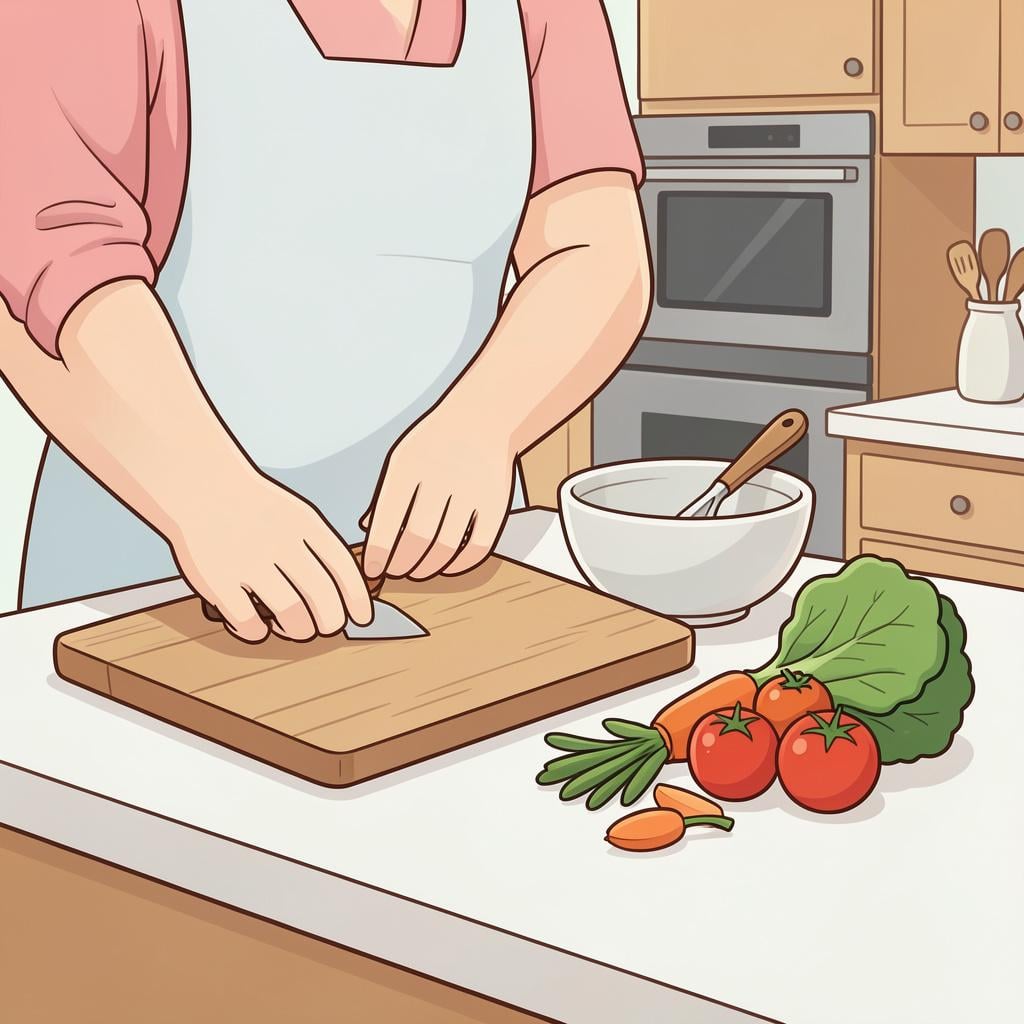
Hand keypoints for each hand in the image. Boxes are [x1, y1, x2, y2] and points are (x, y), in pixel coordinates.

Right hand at [168, 469, 372, 642]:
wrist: (199, 485)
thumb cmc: (256, 509)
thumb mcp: (298, 515)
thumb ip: (322, 551)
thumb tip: (350, 597)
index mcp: (305, 525)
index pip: (343, 569)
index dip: (358, 599)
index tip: (362, 618)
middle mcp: (280, 542)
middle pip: (323, 599)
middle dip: (331, 622)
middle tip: (325, 626)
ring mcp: (247, 561)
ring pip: (292, 615)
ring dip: (299, 630)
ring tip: (295, 628)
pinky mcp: (216, 580)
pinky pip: (249, 623)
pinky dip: (258, 632)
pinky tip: (258, 626)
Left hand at [362, 405, 515, 580]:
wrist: (485, 418)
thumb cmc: (435, 444)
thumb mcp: (402, 458)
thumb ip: (385, 495)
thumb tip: (366, 532)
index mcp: (409, 466)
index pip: (388, 521)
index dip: (378, 554)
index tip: (373, 570)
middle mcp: (441, 477)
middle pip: (418, 540)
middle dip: (402, 565)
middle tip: (396, 572)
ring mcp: (473, 491)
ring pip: (447, 548)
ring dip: (428, 568)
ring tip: (418, 571)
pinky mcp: (497, 503)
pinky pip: (478, 548)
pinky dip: (460, 564)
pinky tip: (447, 565)